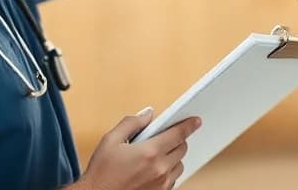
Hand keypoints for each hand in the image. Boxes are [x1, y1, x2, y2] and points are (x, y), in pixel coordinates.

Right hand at [74, 107, 200, 189]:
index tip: (196, 120)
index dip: (189, 125)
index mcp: (149, 152)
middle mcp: (160, 169)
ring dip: (174, 157)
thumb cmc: (101, 172)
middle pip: (182, 148)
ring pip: (180, 164)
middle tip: (164, 137)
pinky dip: (169, 171)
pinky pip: (173, 179)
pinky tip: (155, 169)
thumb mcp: (111, 140)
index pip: (178, 134)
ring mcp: (161, 183)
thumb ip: (131, 123)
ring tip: (157, 155)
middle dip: (177, 140)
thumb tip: (148, 114)